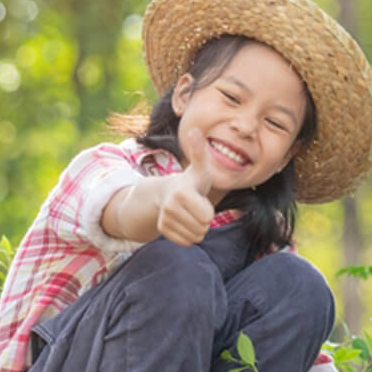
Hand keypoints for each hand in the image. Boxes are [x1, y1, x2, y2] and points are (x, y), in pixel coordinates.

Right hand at [156, 129, 216, 244]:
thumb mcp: (200, 169)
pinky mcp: (162, 230)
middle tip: (196, 206)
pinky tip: (184, 222)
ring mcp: (164, 219)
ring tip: (190, 213)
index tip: (200, 198)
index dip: (209, 210)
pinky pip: (186, 242)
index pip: (207, 217)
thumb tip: (194, 130)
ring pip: (195, 237)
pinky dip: (189, 235)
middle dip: (204, 220)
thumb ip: (200, 152)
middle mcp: (170, 207)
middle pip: (202, 228)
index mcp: (182, 193)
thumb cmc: (191, 181)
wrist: (169, 193)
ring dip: (197, 228)